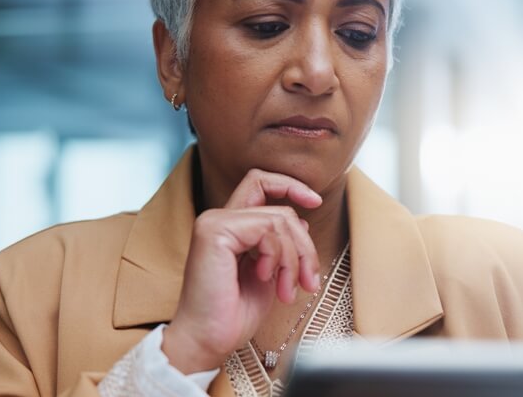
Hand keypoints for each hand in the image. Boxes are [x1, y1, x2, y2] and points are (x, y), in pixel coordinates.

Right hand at [162, 169, 322, 373]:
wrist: (207, 340)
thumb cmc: (232, 314)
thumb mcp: (270, 274)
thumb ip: (281, 246)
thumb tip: (301, 221)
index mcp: (229, 226)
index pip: (261, 183)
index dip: (290, 186)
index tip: (315, 202)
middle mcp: (218, 219)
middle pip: (281, 208)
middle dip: (305, 245)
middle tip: (309, 280)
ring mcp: (215, 222)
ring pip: (280, 219)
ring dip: (295, 259)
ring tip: (287, 289)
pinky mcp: (215, 232)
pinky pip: (268, 230)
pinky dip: (279, 258)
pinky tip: (266, 279)